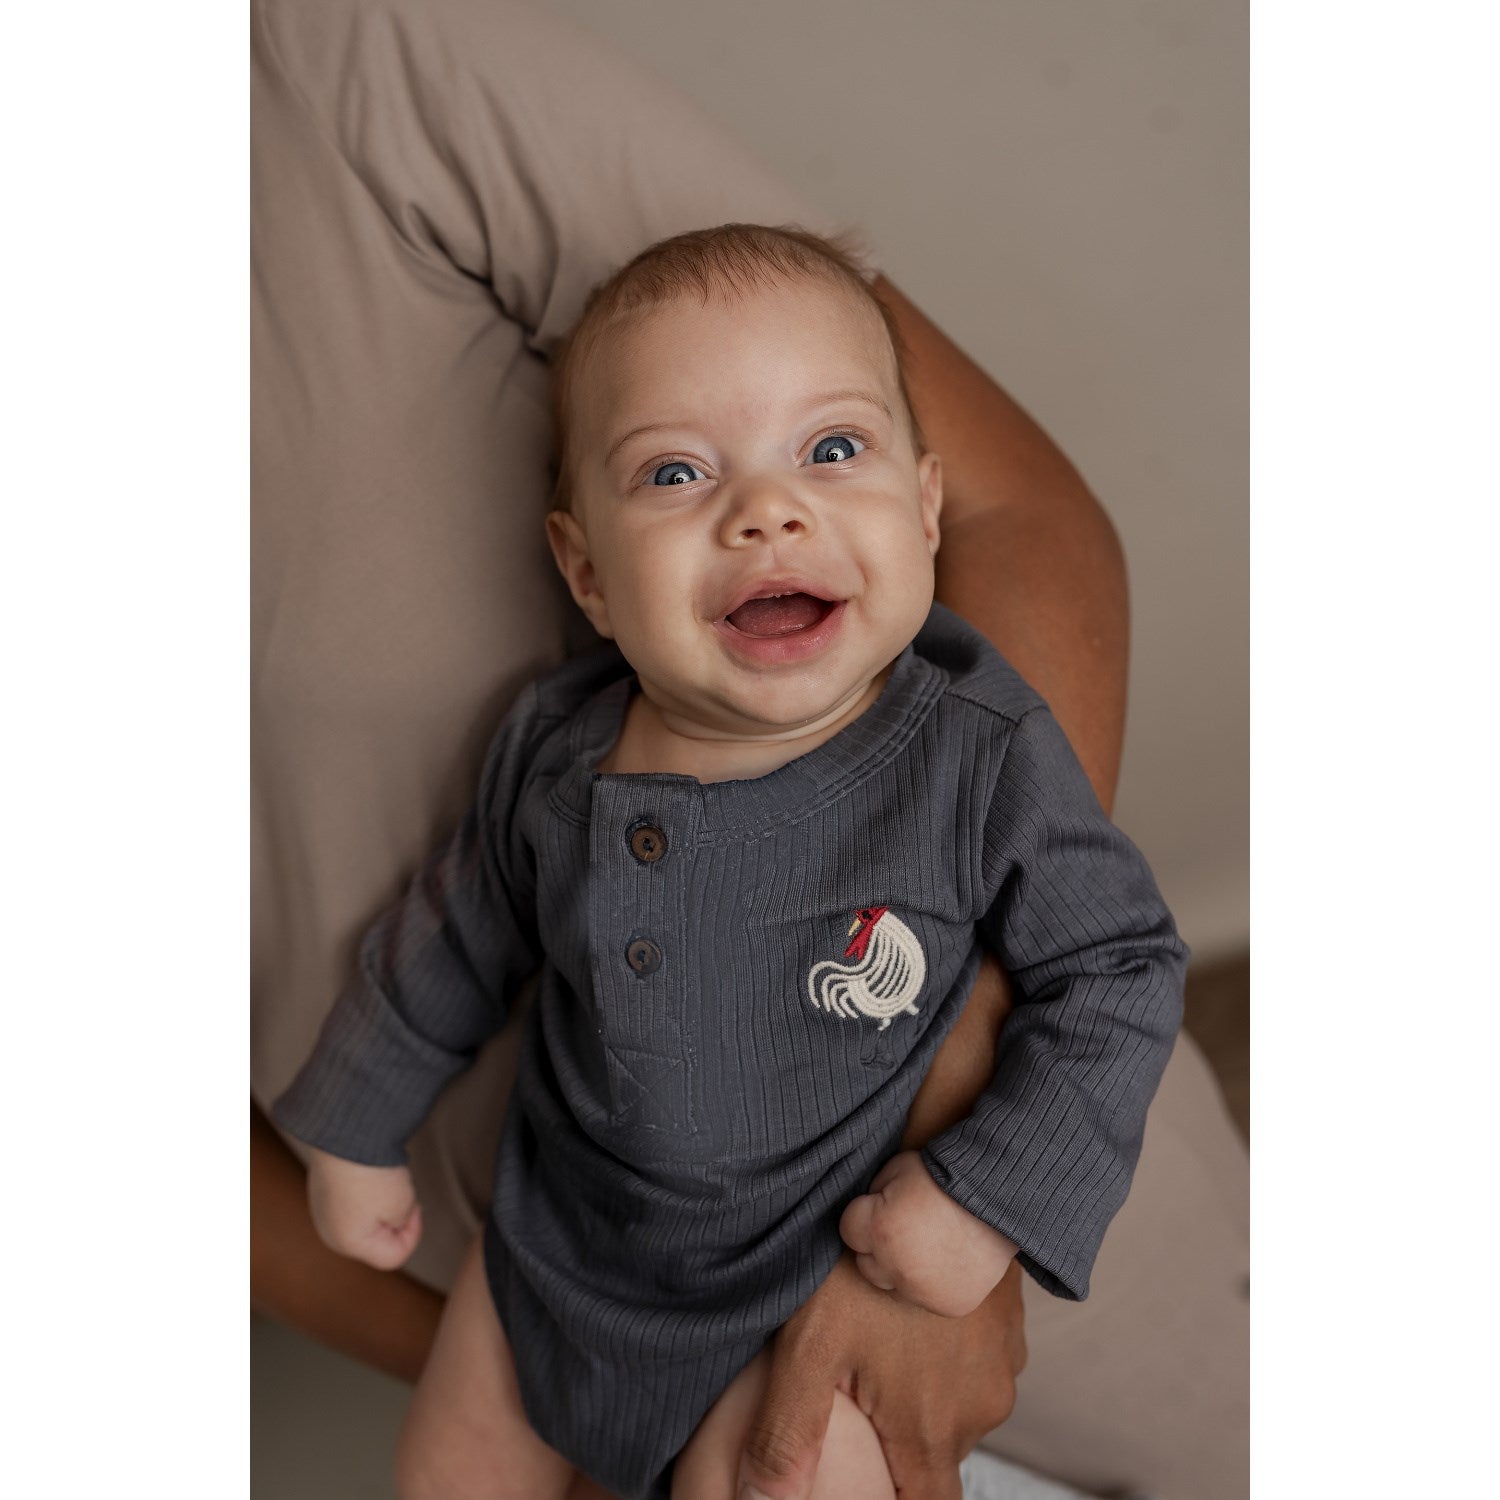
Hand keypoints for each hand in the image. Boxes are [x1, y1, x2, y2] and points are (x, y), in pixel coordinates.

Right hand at [305, 1147, 423, 1270]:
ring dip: (381, 1203)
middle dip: (395, 1219)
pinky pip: (354, 1201)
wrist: (345, 1134)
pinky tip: (369, 1172)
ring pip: (366, 1219)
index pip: (393, 1256)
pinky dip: (367, 1189)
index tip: (415, 1206)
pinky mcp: (322, 1189)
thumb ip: (401, 1224)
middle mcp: (330, 1232)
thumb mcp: (402, 1206)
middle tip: (400, 1193)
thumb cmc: (372, 1172)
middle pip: (377, 1240)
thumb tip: (393, 1220)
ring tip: (383, 1179)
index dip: (413, 1232)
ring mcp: (323, 1210)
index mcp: (348, 1244)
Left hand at [737, 1252, 1025, 1499]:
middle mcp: (979, 1410)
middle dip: (899, 1437)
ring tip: (880, 1345)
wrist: (943, 1192)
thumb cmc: (869, 1266)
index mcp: (930, 1432)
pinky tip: (909, 1314)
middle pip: (934, 1455)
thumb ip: (787, 1433)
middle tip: (858, 1392)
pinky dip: (945, 1351)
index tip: (873, 1481)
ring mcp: (1002, 1365)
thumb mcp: (811, 1344)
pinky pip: (975, 1361)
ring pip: (955, 1405)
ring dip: (922, 1390)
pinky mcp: (1010, 1325)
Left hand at [839, 1151, 1017, 1317]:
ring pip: (895, 1288)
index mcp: (880, 1230)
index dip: (865, 1214)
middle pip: (867, 1265)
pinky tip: (947, 1260)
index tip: (883, 1206)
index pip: (848, 1230)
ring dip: (903, 1270)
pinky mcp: (948, 1306)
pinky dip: (932, 1284)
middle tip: (907, 1227)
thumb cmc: (945, 1177)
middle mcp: (897, 1268)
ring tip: (929, 1244)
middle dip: (879, 1247)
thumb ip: (874, 1194)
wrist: (999, 1197)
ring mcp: (923, 1293)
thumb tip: (866, 1211)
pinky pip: (926, 1299)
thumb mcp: (898, 1169)